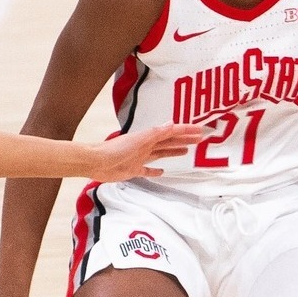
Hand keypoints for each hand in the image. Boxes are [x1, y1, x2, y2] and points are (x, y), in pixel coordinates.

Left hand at [89, 123, 203, 182]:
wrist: (97, 162)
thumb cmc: (115, 150)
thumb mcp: (138, 139)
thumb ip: (155, 133)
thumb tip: (171, 124)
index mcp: (148, 137)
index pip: (171, 133)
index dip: (186, 131)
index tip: (199, 131)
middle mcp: (146, 146)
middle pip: (169, 142)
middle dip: (184, 140)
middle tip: (199, 139)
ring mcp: (140, 158)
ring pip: (162, 153)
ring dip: (174, 151)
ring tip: (186, 150)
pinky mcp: (134, 170)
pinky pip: (148, 171)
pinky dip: (156, 171)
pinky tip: (162, 172)